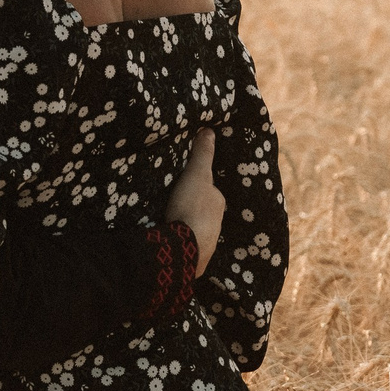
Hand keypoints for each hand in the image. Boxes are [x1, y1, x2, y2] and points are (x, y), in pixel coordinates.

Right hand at [166, 128, 223, 273]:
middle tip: (175, 203)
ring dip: (187, 225)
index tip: (184, 186)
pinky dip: (182, 241)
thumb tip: (210, 131)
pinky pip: (189, 245)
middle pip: (205, 211)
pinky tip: (171, 240)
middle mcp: (218, 223)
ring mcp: (208, 243)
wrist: (184, 248)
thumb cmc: (191, 207)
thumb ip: (202, 155)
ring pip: (198, 229)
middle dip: (193, 208)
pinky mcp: (196, 259)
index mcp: (218, 203)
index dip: (198, 187)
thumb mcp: (196, 175)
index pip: (210, 191)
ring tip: (171, 222)